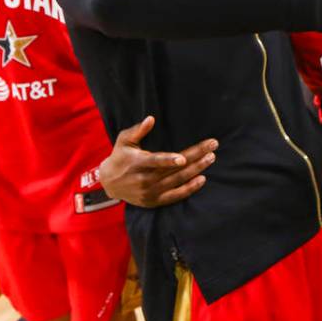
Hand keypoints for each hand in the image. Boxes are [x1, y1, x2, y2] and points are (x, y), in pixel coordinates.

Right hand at [99, 115, 217, 207]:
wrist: (109, 183)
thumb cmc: (120, 156)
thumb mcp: (124, 141)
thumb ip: (137, 130)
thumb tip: (151, 119)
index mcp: (138, 163)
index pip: (156, 162)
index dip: (169, 160)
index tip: (184, 158)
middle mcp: (145, 179)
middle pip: (174, 170)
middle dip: (195, 157)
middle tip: (212, 147)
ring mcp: (150, 192)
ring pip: (178, 181)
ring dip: (197, 170)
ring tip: (211, 158)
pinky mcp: (154, 201)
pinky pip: (175, 196)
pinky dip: (189, 189)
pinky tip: (202, 179)